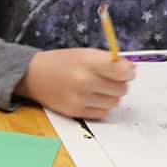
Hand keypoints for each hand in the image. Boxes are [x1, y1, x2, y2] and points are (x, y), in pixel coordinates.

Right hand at [15, 48, 135, 118]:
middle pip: (121, 89)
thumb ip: (109, 61)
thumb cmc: (62, 62)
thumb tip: (132, 70)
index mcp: (88, 62)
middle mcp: (84, 82)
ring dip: (110, 96)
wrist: (33, 76)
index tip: (126, 71)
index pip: (122, 72)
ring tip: (97, 88)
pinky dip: (101, 106)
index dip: (128, 72)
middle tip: (108, 78)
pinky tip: (91, 97)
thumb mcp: (85, 53)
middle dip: (119, 83)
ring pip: (114, 102)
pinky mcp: (76, 112)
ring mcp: (80, 99)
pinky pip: (103, 112)